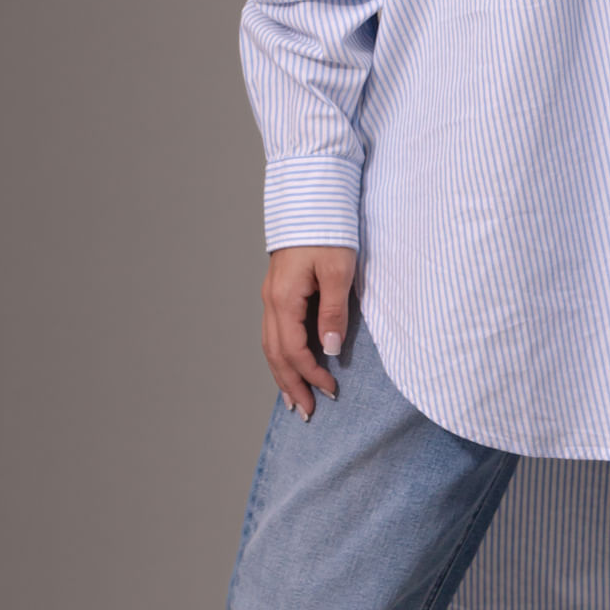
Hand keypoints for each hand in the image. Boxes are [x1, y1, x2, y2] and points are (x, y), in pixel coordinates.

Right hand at [261, 245, 357, 419]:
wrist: (312, 197)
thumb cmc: (328, 230)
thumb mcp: (339, 271)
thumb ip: (333, 312)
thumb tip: (329, 350)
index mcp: (284, 300)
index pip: (294, 351)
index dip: (312, 375)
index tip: (331, 391)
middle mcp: (271, 301)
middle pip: (275, 354)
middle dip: (291, 385)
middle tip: (307, 412)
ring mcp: (271, 295)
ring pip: (270, 345)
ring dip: (282, 373)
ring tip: (295, 399)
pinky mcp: (278, 289)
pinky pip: (274, 331)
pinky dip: (281, 354)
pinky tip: (290, 363)